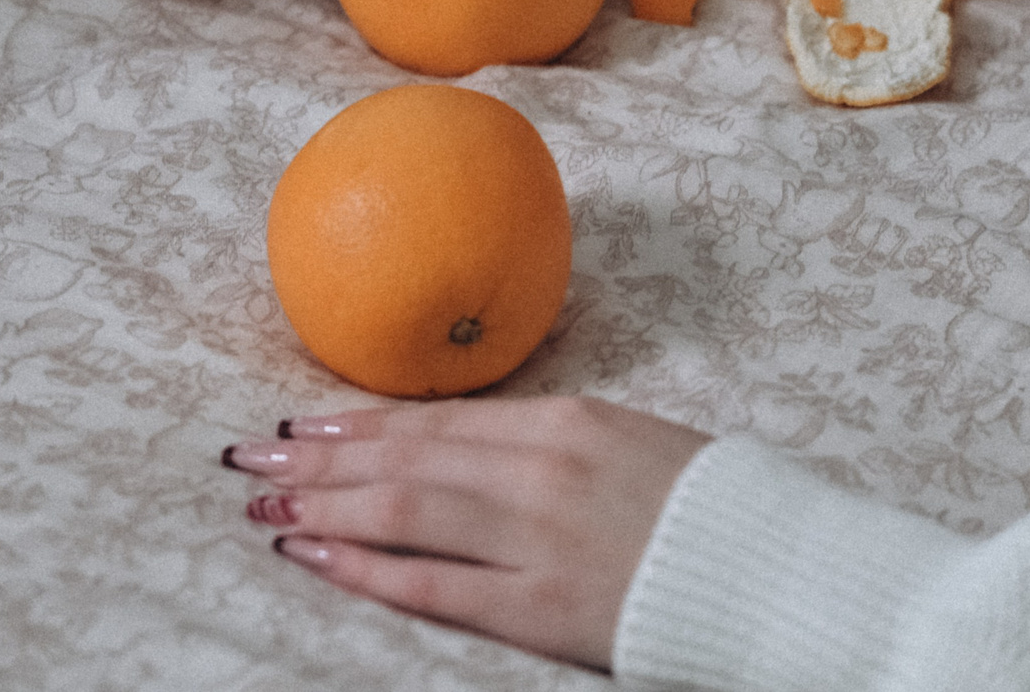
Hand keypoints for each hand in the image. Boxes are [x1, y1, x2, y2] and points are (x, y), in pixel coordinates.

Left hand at [222, 397, 710, 668]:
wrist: (778, 570)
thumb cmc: (709, 510)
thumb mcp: (631, 445)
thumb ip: (552, 442)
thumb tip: (472, 446)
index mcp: (568, 422)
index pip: (438, 421)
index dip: (360, 424)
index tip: (300, 424)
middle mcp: (542, 469)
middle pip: (405, 458)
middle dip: (318, 458)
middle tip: (251, 458)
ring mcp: (539, 538)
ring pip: (405, 510)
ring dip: (325, 505)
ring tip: (267, 506)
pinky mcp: (544, 608)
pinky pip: (435, 586)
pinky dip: (367, 569)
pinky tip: (318, 557)